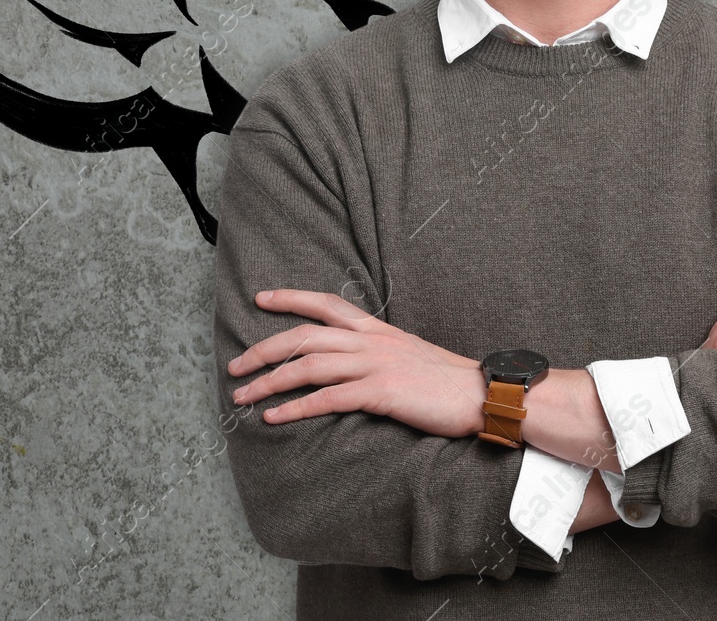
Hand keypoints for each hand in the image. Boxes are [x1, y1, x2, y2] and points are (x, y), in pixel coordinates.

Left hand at [226, 289, 485, 437]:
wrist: (482, 393)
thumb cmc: (447, 381)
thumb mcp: (409, 354)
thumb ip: (378, 352)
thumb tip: (351, 362)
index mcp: (377, 329)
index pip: (326, 304)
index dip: (291, 298)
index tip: (261, 297)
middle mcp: (371, 341)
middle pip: (303, 336)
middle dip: (263, 349)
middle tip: (234, 366)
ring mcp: (375, 365)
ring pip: (308, 366)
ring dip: (269, 381)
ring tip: (242, 396)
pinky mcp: (381, 393)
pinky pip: (328, 398)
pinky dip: (296, 408)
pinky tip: (276, 417)